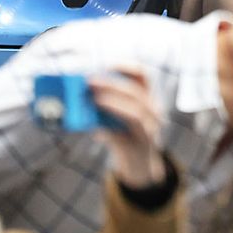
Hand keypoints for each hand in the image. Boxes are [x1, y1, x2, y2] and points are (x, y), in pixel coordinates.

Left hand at [89, 66, 166, 190]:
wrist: (140, 167)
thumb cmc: (124, 138)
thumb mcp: (115, 120)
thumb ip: (102, 110)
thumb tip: (78, 99)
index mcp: (146, 99)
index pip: (142, 76)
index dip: (126, 67)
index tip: (107, 65)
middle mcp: (153, 110)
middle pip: (136, 91)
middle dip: (112, 85)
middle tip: (90, 82)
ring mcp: (151, 127)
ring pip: (136, 111)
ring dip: (114, 103)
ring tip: (94, 100)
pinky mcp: (143, 143)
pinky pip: (129, 134)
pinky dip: (111, 130)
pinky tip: (98, 131)